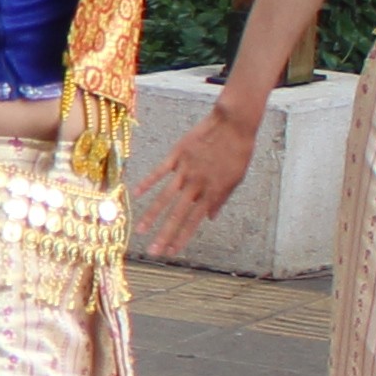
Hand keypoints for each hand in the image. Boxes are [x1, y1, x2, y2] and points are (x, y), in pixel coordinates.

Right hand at [131, 95, 258, 260]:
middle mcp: (197, 184)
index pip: (195, 221)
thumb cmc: (238, 151)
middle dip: (165, 235)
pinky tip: (137, 194)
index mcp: (213, 192)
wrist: (234, 123)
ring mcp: (185, 170)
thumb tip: (211, 218)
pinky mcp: (177, 155)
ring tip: (140, 230)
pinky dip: (148, 182)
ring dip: (152, 215)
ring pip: (165, 197)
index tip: (172, 252)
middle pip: (178, 215)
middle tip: (153, 251)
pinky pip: (160, 172)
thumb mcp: (236, 178)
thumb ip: (221, 199)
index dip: (183, 237)